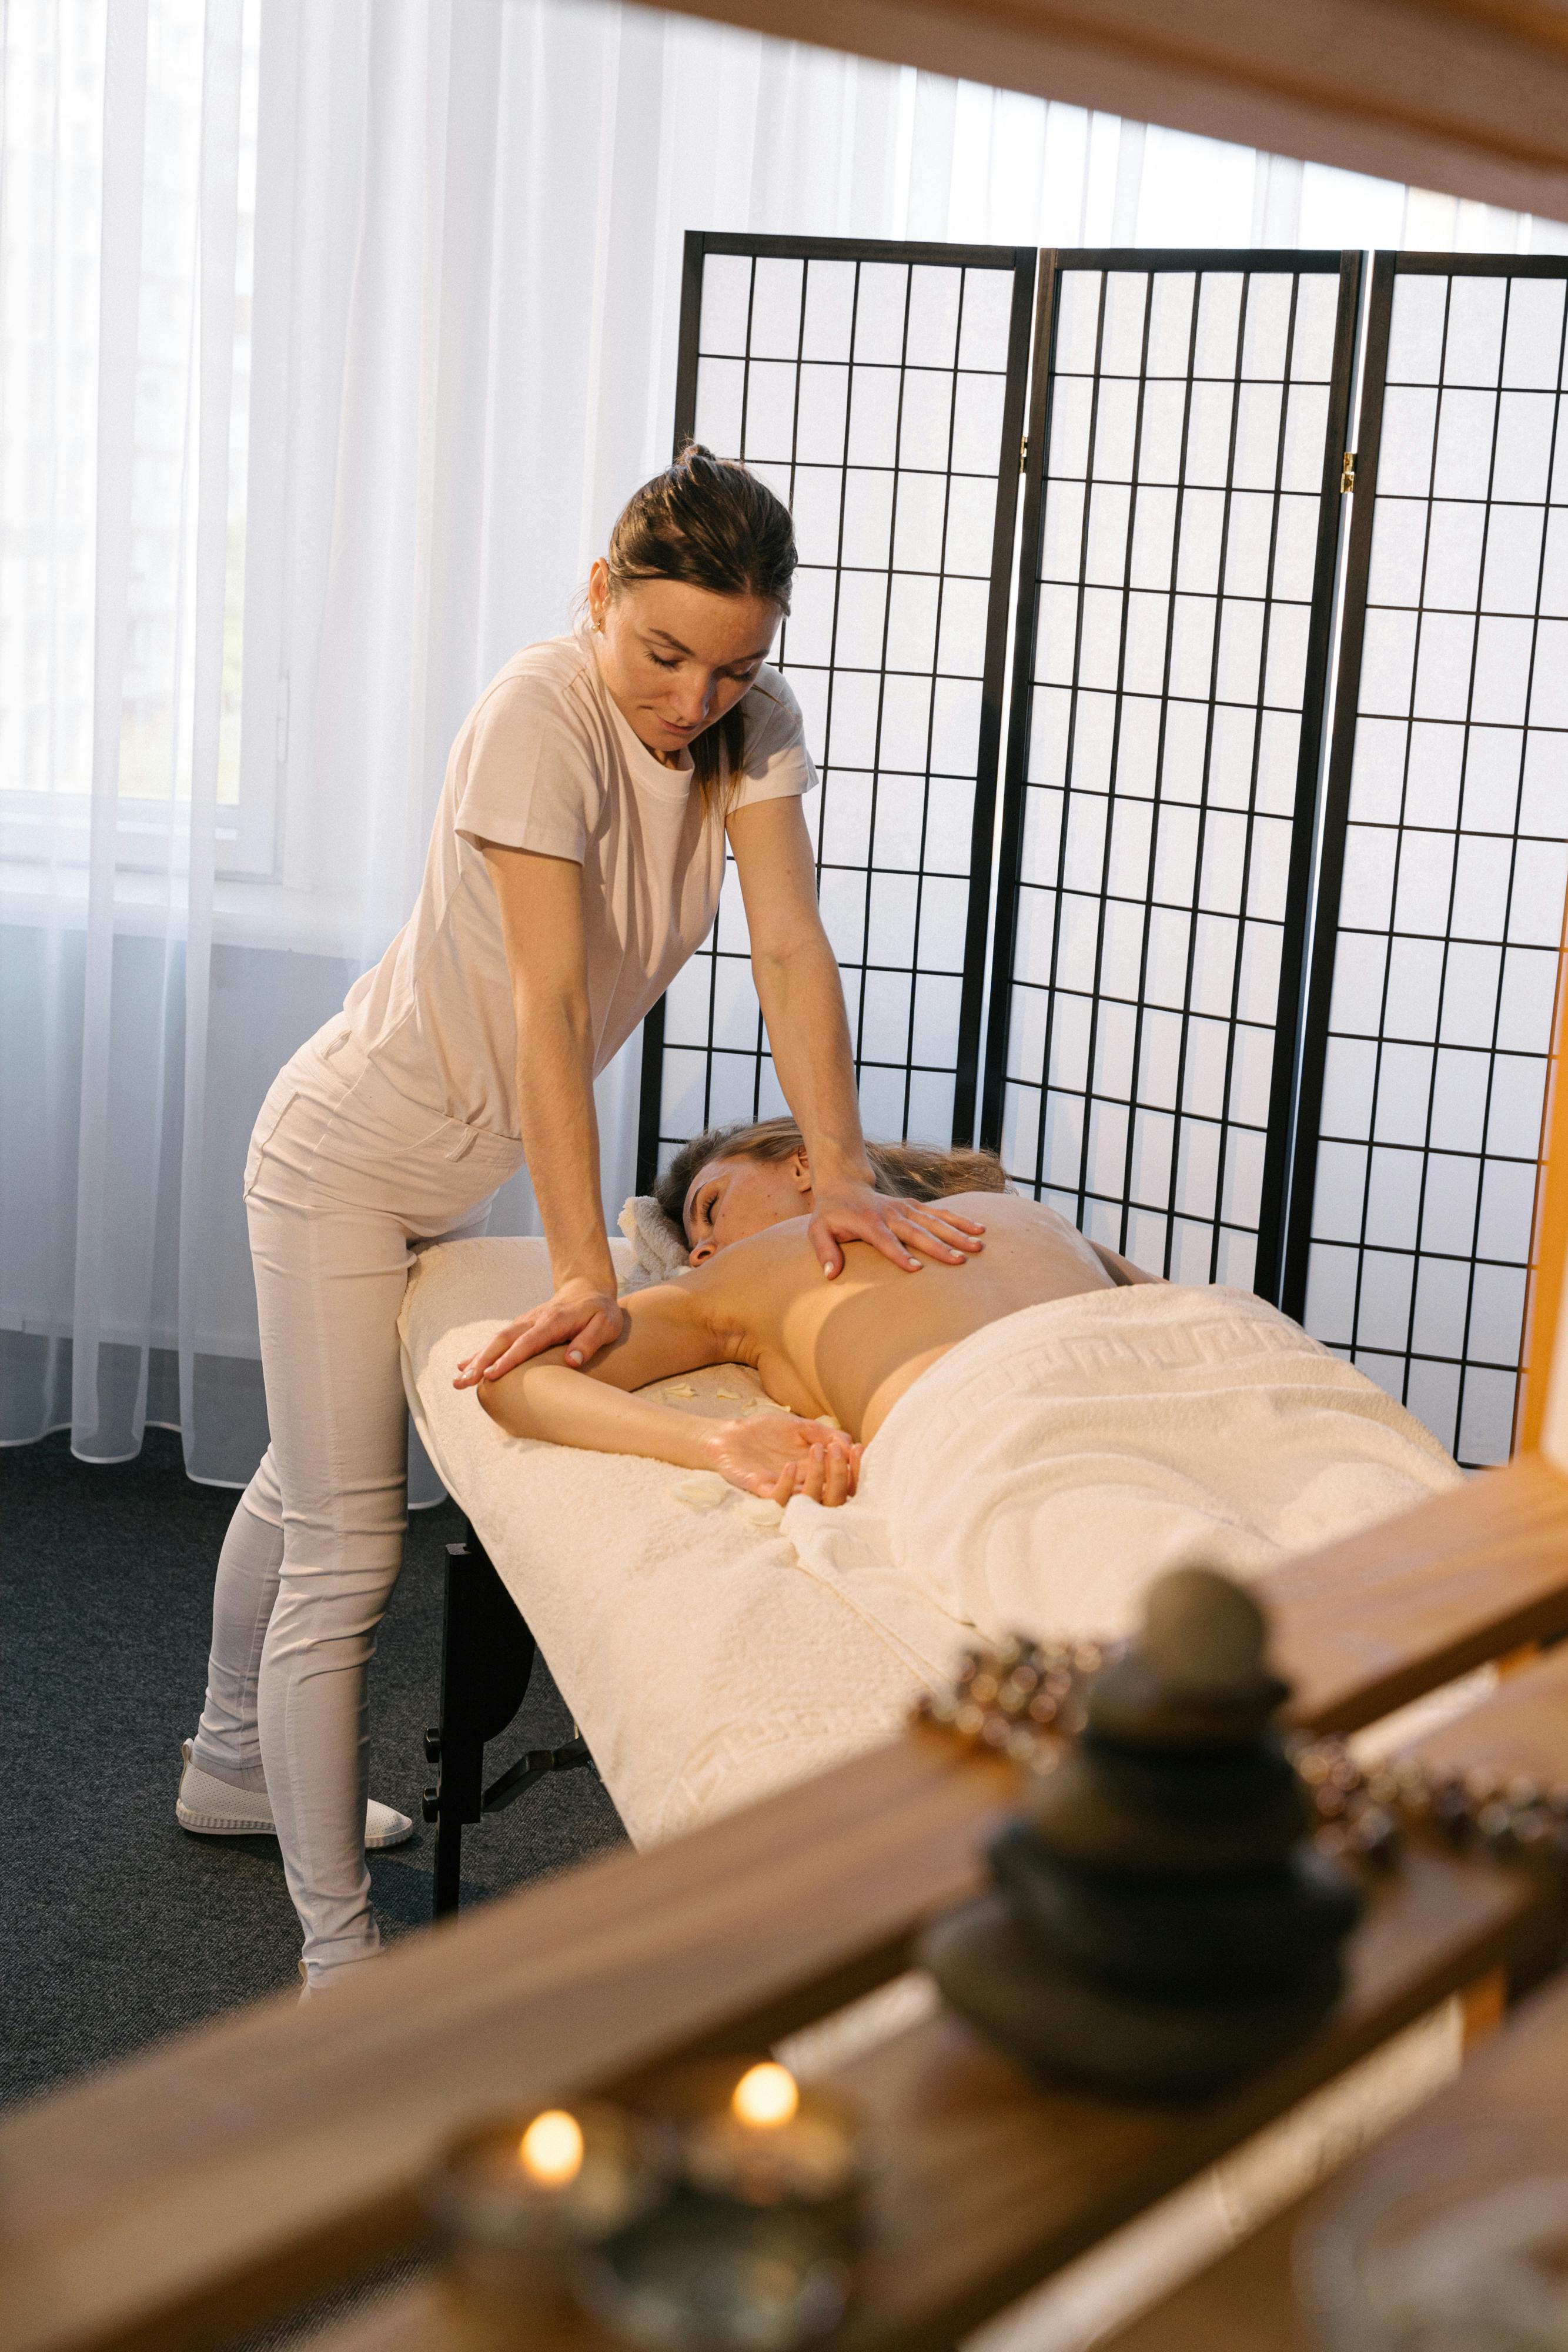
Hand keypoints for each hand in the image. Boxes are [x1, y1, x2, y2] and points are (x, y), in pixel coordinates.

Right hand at [453, 1279, 622, 1385]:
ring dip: (476, 1360)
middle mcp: (533, 1321)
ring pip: (496, 1340)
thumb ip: (590, 1341)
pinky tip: (465, 1366)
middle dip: (481, 1362)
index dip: (508, 1359)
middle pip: (503, 1341)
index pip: (527, 1342)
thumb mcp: (606, 1325)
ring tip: (458, 1381)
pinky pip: (499, 1340)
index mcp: (553, 1321)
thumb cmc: (600, 1311)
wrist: (588, 1288)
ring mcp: (525, 1323)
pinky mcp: (522, 1327)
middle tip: (464, 1382)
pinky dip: (481, 1353)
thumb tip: (572, 1360)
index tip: (491, 1375)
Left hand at [699, 1413, 863, 1507]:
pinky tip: (790, 1465)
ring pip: (811, 1500)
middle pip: (834, 1497)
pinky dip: (788, 1484)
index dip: (856, 1469)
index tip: (858, 1449)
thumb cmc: (767, 1431)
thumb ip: (825, 1433)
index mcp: (818, 1471)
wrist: (731, 1434)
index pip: (846, 1481)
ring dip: (818, 1476)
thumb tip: (850, 1443)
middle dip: (841, 1474)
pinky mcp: (763, 1491)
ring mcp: (785, 1490)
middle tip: (838, 1451)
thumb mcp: (801, 1426)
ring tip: (817, 1450)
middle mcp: (805, 1485)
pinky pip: (780, 1498)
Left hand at [806, 1180, 986, 1278]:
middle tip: (960, 1261)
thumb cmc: (830, 1215)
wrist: (843, 1186)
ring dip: (957, 1233)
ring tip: (977, 1246)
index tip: (916, 1269)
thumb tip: (830, 1274)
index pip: (885, 1240)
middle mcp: (890, 1213)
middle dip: (939, 1247)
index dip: (899, 1254)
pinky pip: (939, 1213)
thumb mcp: (817, 1231)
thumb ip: (824, 1251)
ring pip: (934, 1221)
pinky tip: (978, 1228)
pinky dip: (959, 1220)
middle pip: (917, 1231)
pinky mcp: (913, 1205)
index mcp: (868, 1222)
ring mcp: (904, 1208)